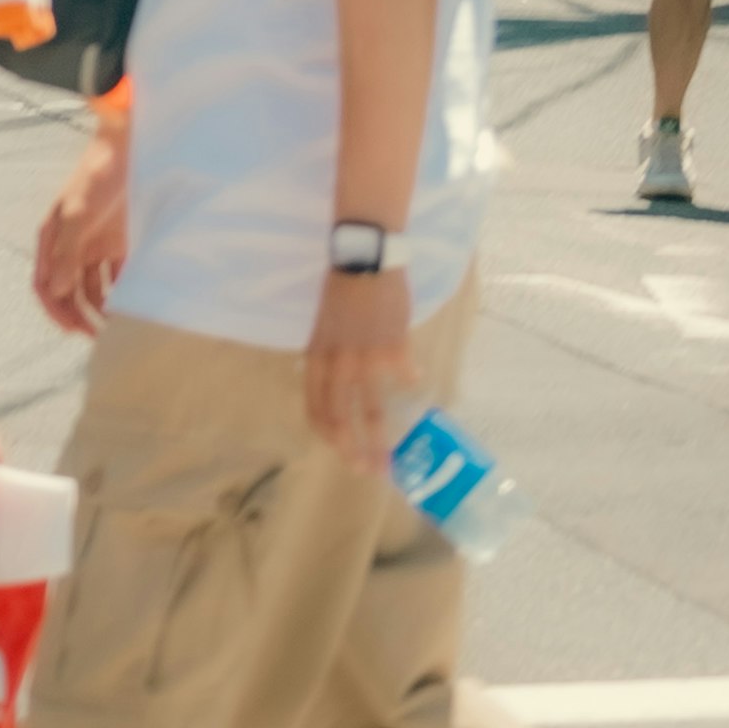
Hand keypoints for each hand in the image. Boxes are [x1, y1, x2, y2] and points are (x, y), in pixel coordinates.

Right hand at [33, 122, 131, 338]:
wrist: (127, 148)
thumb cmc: (97, 175)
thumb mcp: (78, 211)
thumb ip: (67, 251)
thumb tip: (57, 290)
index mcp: (53, 239)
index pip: (45, 285)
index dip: (56, 310)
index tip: (74, 330)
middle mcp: (70, 247)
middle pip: (68, 293)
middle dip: (79, 316)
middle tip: (98, 337)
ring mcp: (93, 246)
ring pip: (92, 289)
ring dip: (100, 310)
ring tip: (115, 328)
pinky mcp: (117, 243)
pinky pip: (116, 277)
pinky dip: (121, 293)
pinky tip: (132, 306)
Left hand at [303, 258, 413, 465]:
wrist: (365, 257)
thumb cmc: (343, 289)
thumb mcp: (324, 325)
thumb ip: (329, 357)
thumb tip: (338, 384)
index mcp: (317, 355)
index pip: (315, 405)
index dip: (326, 433)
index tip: (339, 451)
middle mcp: (338, 363)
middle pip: (340, 416)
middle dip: (351, 449)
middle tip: (364, 470)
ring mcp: (366, 358)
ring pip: (371, 409)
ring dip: (378, 439)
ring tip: (388, 460)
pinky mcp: (393, 349)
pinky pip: (403, 376)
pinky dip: (409, 381)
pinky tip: (414, 381)